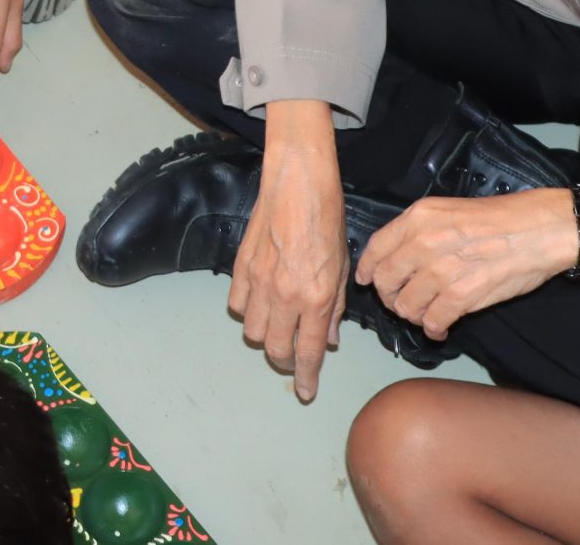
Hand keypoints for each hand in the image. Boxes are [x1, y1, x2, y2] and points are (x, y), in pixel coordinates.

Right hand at [229, 105, 347, 401]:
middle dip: (285, 362)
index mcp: (315, 297)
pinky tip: (260, 301)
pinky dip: (248, 310)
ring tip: (278, 326)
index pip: (309, 352)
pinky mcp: (240, 267)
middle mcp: (285, 295)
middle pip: (276, 349)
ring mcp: (259, 282)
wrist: (298, 186)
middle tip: (293, 358)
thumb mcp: (342, 268)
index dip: (306, 378)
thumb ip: (333, 309)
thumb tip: (329, 339)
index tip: (306, 392)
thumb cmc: (327, 220)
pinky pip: (238, 305)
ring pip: (253, 332)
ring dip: (266, 336)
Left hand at [354, 189, 578, 339]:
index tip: (368, 281)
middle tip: (403, 302)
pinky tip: (441, 328)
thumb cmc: (499, 218)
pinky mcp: (462, 296)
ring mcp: (441, 270)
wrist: (538, 230)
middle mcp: (423, 242)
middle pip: (385, 282)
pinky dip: (433, 330)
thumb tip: (395, 257)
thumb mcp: (448, 209)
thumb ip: (418, 231)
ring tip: (426, 314)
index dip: (367, 270)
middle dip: (390, 297)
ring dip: (412, 316)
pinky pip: (432, 322)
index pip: (375, 249)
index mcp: (418, 217)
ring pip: (405, 306)